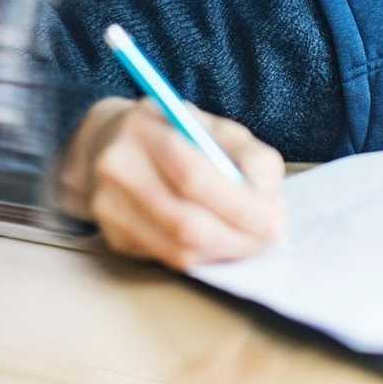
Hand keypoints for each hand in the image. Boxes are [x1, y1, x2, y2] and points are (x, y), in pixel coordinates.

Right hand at [58, 97, 286, 268]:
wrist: (107, 143)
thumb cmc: (173, 132)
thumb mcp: (212, 125)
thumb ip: (247, 154)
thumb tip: (267, 199)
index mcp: (144, 129)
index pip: (194, 177)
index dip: (239, 205)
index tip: (275, 219)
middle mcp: (118, 168)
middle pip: (184, 221)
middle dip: (237, 237)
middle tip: (269, 237)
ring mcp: (108, 207)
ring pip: (176, 248)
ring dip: (224, 251)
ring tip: (252, 241)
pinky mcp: (113, 236)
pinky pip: (168, 257)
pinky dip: (204, 255)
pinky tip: (222, 243)